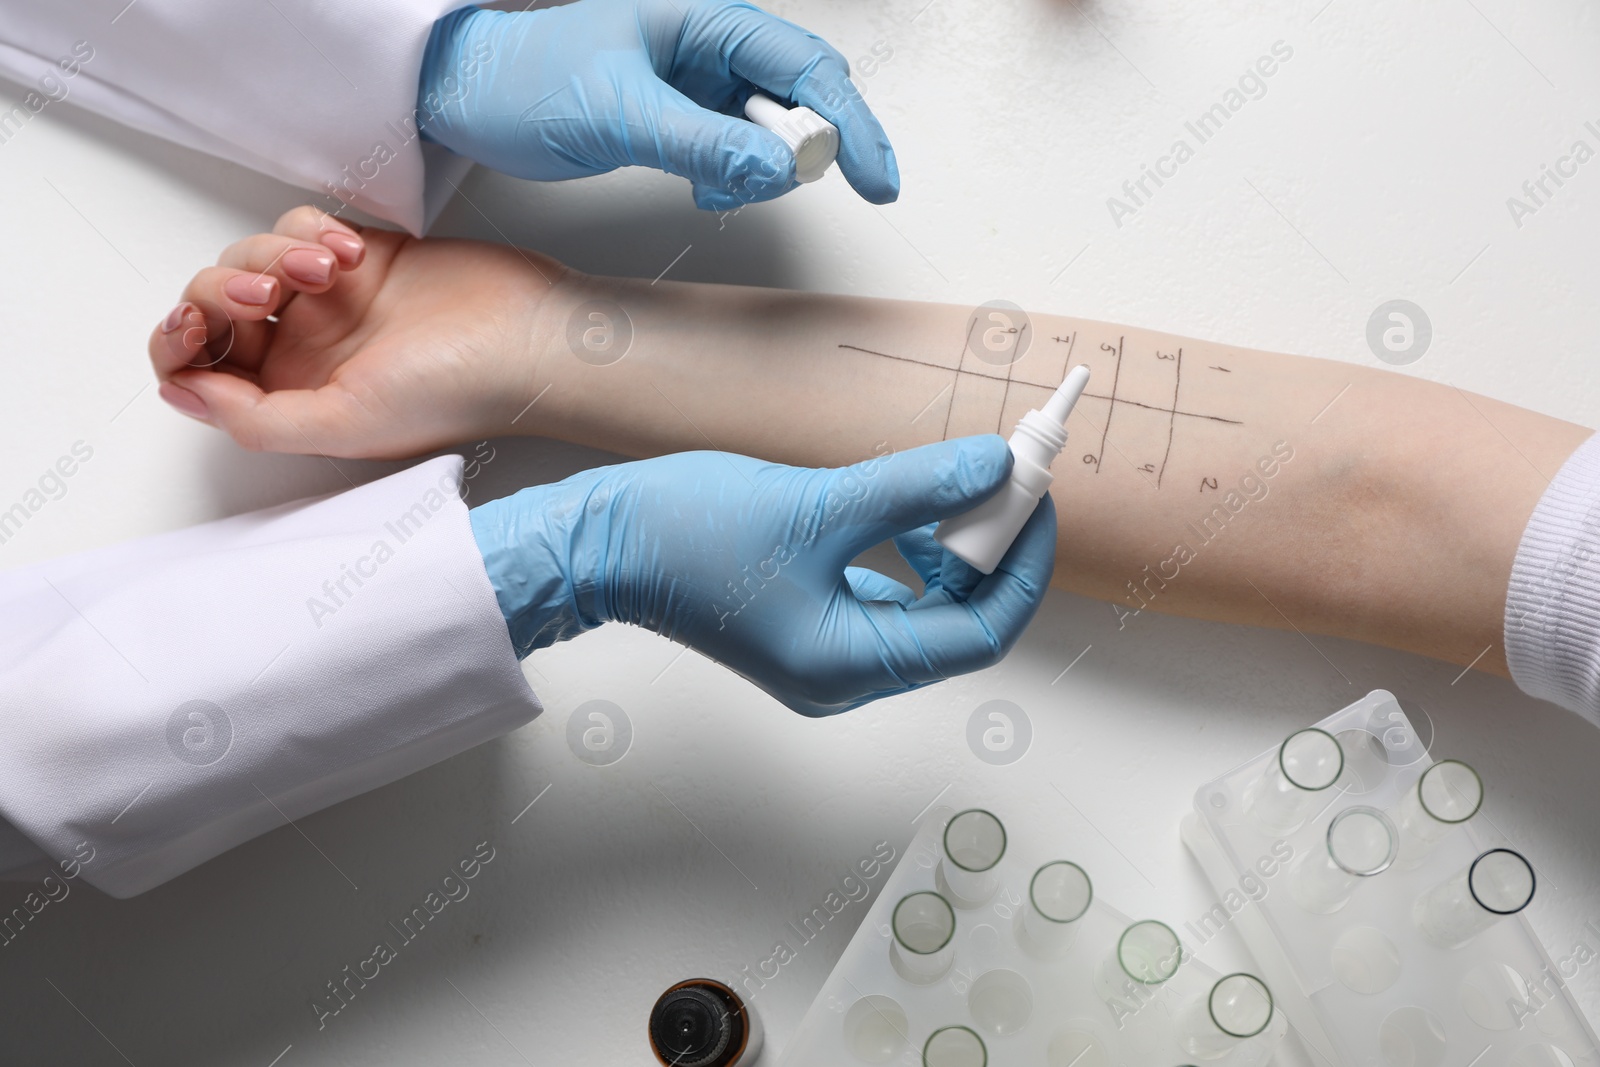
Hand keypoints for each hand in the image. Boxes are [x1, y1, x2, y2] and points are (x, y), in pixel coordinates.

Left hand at [147, 207, 557, 458]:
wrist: (526, 335)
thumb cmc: (453, 391)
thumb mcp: (344, 424)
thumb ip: (256, 419)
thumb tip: (182, 394)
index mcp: (290, 401)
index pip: (197, 372)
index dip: (177, 345)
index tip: (192, 326)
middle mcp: (302, 352)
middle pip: (213, 308)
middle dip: (224, 292)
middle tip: (268, 293)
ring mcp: (328, 301)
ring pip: (250, 257)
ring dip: (275, 254)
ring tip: (329, 269)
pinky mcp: (357, 255)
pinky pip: (297, 224)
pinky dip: (312, 230)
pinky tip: (354, 255)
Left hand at [417, 1, 898, 210]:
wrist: (471, 98)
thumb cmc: (527, 78)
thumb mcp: (619, 113)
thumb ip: (703, 144)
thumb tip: (778, 171)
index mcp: (707, 19)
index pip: (806, 68)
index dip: (850, 125)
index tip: (876, 178)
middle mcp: (714, 46)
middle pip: (803, 98)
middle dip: (807, 151)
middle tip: (783, 189)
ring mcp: (703, 84)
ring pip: (773, 134)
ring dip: (764, 174)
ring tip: (716, 189)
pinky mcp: (688, 119)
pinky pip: (740, 154)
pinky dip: (737, 182)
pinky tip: (705, 190)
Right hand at [468, 437, 1055, 715]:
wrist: (602, 546)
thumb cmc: (688, 535)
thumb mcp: (818, 504)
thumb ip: (916, 487)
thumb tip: (996, 469)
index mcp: (849, 665)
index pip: (980, 633)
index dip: (1023, 566)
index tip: (1038, 500)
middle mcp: (844, 676)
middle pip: (958, 623)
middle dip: (988, 549)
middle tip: (1000, 479)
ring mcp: (825, 657)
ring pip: (926, 609)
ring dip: (952, 548)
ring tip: (947, 487)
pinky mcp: (808, 628)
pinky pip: (888, 597)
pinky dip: (911, 553)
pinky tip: (905, 509)